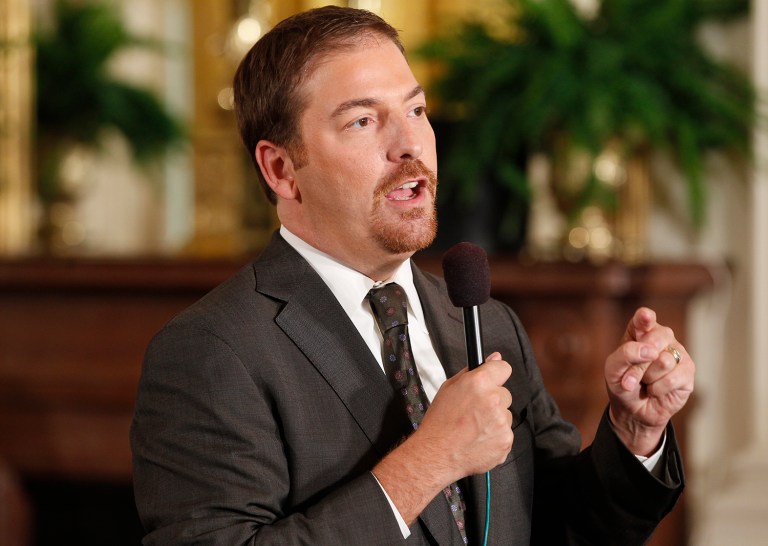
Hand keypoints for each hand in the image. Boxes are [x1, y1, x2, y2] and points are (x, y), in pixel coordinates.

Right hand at [418, 352, 513, 476]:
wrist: (437, 453)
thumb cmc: (439, 422)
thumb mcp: (448, 388)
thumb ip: (473, 372)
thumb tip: (493, 358)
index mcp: (479, 383)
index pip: (503, 368)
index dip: (497, 374)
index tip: (494, 379)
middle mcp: (493, 400)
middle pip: (504, 394)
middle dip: (493, 400)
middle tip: (474, 411)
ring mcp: (501, 422)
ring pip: (505, 415)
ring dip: (494, 420)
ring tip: (474, 428)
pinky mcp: (506, 440)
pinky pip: (505, 433)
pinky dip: (495, 437)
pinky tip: (478, 439)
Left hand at [605, 307, 694, 455]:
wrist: (633, 410)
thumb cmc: (622, 382)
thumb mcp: (613, 370)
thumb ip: (625, 355)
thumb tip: (650, 351)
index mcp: (640, 331)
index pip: (643, 319)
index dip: (645, 318)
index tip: (645, 316)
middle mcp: (662, 337)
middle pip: (653, 341)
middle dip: (639, 363)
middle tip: (629, 377)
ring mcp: (677, 353)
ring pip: (663, 361)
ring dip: (648, 378)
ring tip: (645, 382)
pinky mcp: (688, 371)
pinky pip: (673, 378)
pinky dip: (658, 388)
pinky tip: (655, 390)